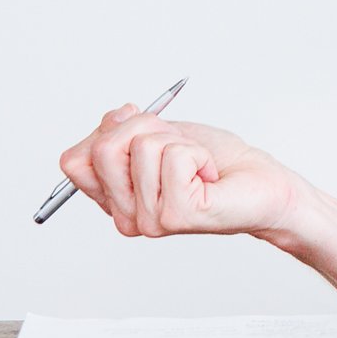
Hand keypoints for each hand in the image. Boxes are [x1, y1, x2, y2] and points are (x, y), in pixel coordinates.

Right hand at [55, 105, 300, 239]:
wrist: (262, 184)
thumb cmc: (217, 161)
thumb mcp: (161, 134)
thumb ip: (123, 129)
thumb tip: (116, 117)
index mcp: (114, 199)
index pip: (74, 160)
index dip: (109, 131)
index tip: (147, 133)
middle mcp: (126, 216)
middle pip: (101, 149)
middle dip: (145, 128)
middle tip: (176, 145)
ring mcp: (149, 220)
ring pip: (141, 146)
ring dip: (177, 140)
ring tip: (196, 162)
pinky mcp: (177, 215)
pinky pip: (174, 156)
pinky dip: (197, 152)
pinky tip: (208, 175)